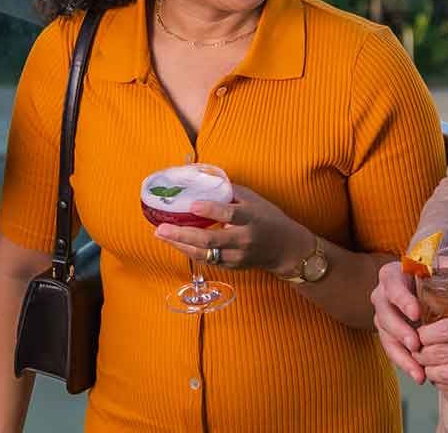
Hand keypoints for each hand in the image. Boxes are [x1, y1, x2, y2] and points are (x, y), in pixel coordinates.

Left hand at [152, 184, 306, 274]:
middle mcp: (244, 239)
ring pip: (205, 254)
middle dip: (183, 234)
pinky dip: (189, 251)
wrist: (286, 248)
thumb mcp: (254, 199)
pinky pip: (207, 260)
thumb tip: (204, 180)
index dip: (211, 210)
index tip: (193, 205)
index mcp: (251, 217)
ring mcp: (237, 256)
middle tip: (161, 228)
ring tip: (161, 235)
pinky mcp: (233, 266)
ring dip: (180, 245)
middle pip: (211, 239)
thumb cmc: (268, 218)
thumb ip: (230, 192)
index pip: (230, 213)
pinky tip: (176, 243)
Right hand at [371, 259, 425, 382]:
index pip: (393, 286)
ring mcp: (383, 316)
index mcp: (392, 275)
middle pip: (384, 314)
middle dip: (400, 331)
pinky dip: (405, 363)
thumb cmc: (432, 274)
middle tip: (416, 344)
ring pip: (385, 336)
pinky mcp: (388, 334)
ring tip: (419, 371)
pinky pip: (392, 350)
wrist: (421, 286)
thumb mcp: (442, 266)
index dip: (403, 300)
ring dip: (401, 355)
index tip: (416, 313)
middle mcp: (382, 295)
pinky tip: (419, 376)